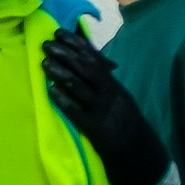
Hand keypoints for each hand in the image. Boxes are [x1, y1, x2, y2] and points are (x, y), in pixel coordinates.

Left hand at [44, 30, 170, 184]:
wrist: (140, 152)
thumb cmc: (124, 123)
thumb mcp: (118, 99)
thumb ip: (102, 83)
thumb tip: (83, 62)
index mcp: (115, 85)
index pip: (95, 59)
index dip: (77, 45)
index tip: (60, 32)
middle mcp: (111, 94)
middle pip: (87, 70)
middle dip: (66, 55)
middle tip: (46, 43)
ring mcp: (103, 111)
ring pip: (81, 88)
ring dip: (61, 74)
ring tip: (44, 62)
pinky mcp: (96, 129)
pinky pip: (78, 113)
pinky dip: (65, 101)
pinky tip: (51, 92)